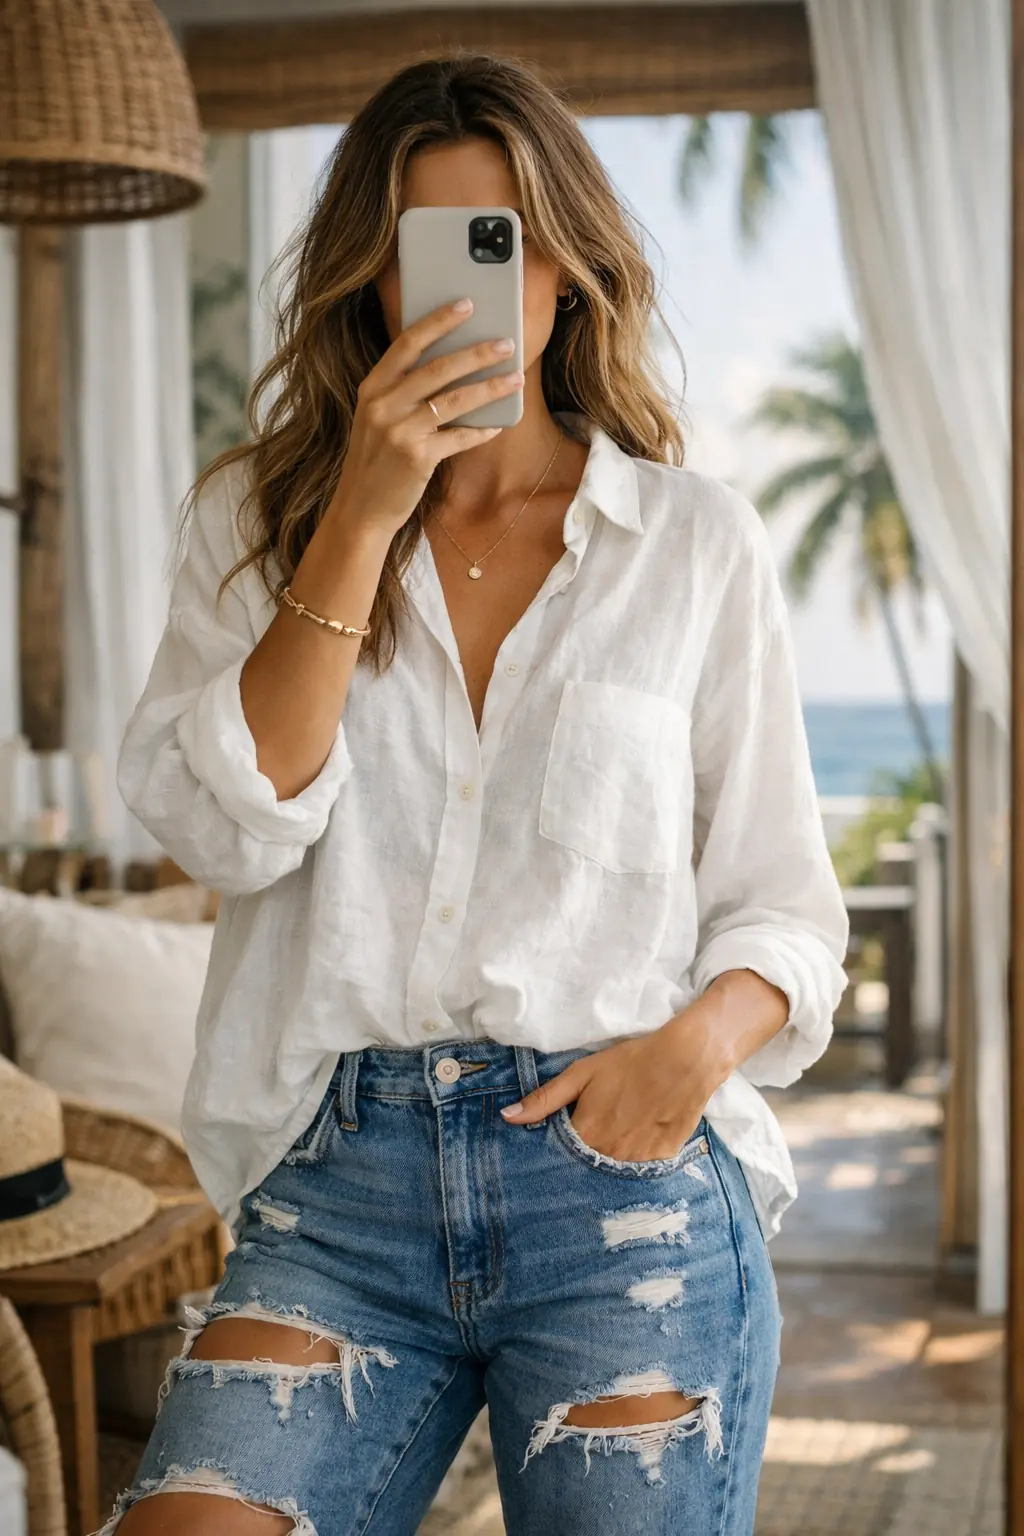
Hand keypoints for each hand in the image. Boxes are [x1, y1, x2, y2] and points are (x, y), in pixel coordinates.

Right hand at [328, 298, 523, 539]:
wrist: (360, 509)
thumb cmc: (376, 460)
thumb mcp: (378, 418)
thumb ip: (403, 392)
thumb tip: (452, 366)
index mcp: (373, 387)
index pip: (407, 343)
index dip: (438, 321)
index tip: (466, 304)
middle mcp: (383, 404)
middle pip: (438, 368)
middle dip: (477, 352)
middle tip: (507, 342)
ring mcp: (399, 430)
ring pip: (455, 400)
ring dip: (490, 387)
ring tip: (515, 377)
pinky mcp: (417, 457)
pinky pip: (459, 437)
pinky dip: (481, 431)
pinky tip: (499, 425)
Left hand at [500, 998, 731, 1161]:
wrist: (685, 1060)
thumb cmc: (628, 1063)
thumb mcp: (581, 1074)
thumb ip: (544, 1099)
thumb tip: (507, 1117)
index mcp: (585, 1136)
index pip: (560, 1157)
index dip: (559, 1149)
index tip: (558, 1142)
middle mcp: (609, 1156)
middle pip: (587, 1166)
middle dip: (583, 1157)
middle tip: (593, 1133)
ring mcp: (638, 1162)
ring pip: (614, 1169)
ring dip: (610, 1158)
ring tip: (618, 1134)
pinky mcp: (662, 1159)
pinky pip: (642, 1167)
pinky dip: (636, 1155)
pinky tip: (640, 1134)